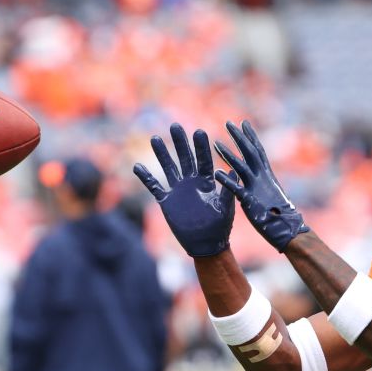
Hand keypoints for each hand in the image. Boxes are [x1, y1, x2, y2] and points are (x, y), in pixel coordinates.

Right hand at [133, 123, 234, 257]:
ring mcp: (178, 190)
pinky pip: (154, 187)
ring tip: (155, 138)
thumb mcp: (225, 208)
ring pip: (168, 168)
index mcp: (207, 182)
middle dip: (180, 143)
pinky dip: (146, 178)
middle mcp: (191, 182)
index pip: (203, 160)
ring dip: (162, 154)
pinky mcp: (167, 201)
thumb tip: (234, 170)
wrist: (206, 244)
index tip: (199, 132)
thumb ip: (228, 190)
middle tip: (176, 126)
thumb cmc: (220, 227)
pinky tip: (138, 166)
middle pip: (184, 158)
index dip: (201, 147)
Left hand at [213, 120, 309, 251]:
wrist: (288, 230)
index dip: (250, 136)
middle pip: (250, 152)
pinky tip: (216, 173)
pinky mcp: (250, 201)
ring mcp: (256, 188)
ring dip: (228, 154)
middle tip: (228, 123)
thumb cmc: (279, 214)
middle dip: (239, 137)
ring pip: (241, 167)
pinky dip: (226, 180)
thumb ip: (264, 183)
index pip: (258, 150)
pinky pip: (236, 189)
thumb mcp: (271, 193)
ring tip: (215, 143)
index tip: (243, 123)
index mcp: (267, 175)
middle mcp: (262, 177)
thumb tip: (261, 177)